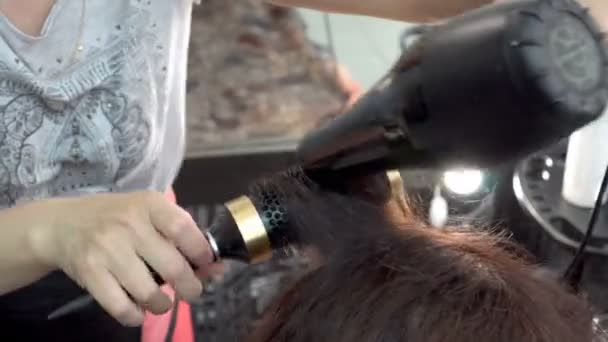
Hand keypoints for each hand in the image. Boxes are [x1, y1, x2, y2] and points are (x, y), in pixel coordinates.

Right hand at [29, 191, 213, 325]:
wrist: (62, 224)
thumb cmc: (116, 217)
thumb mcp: (148, 213)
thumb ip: (181, 235)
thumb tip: (216, 267)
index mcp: (149, 205)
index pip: (183, 228)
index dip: (201, 251)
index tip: (206, 265)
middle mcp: (129, 224)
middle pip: (172, 266)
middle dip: (190, 287)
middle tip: (192, 292)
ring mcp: (108, 249)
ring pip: (148, 291)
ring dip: (163, 305)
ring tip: (163, 302)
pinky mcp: (90, 273)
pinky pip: (120, 306)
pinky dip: (135, 316)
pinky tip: (139, 312)